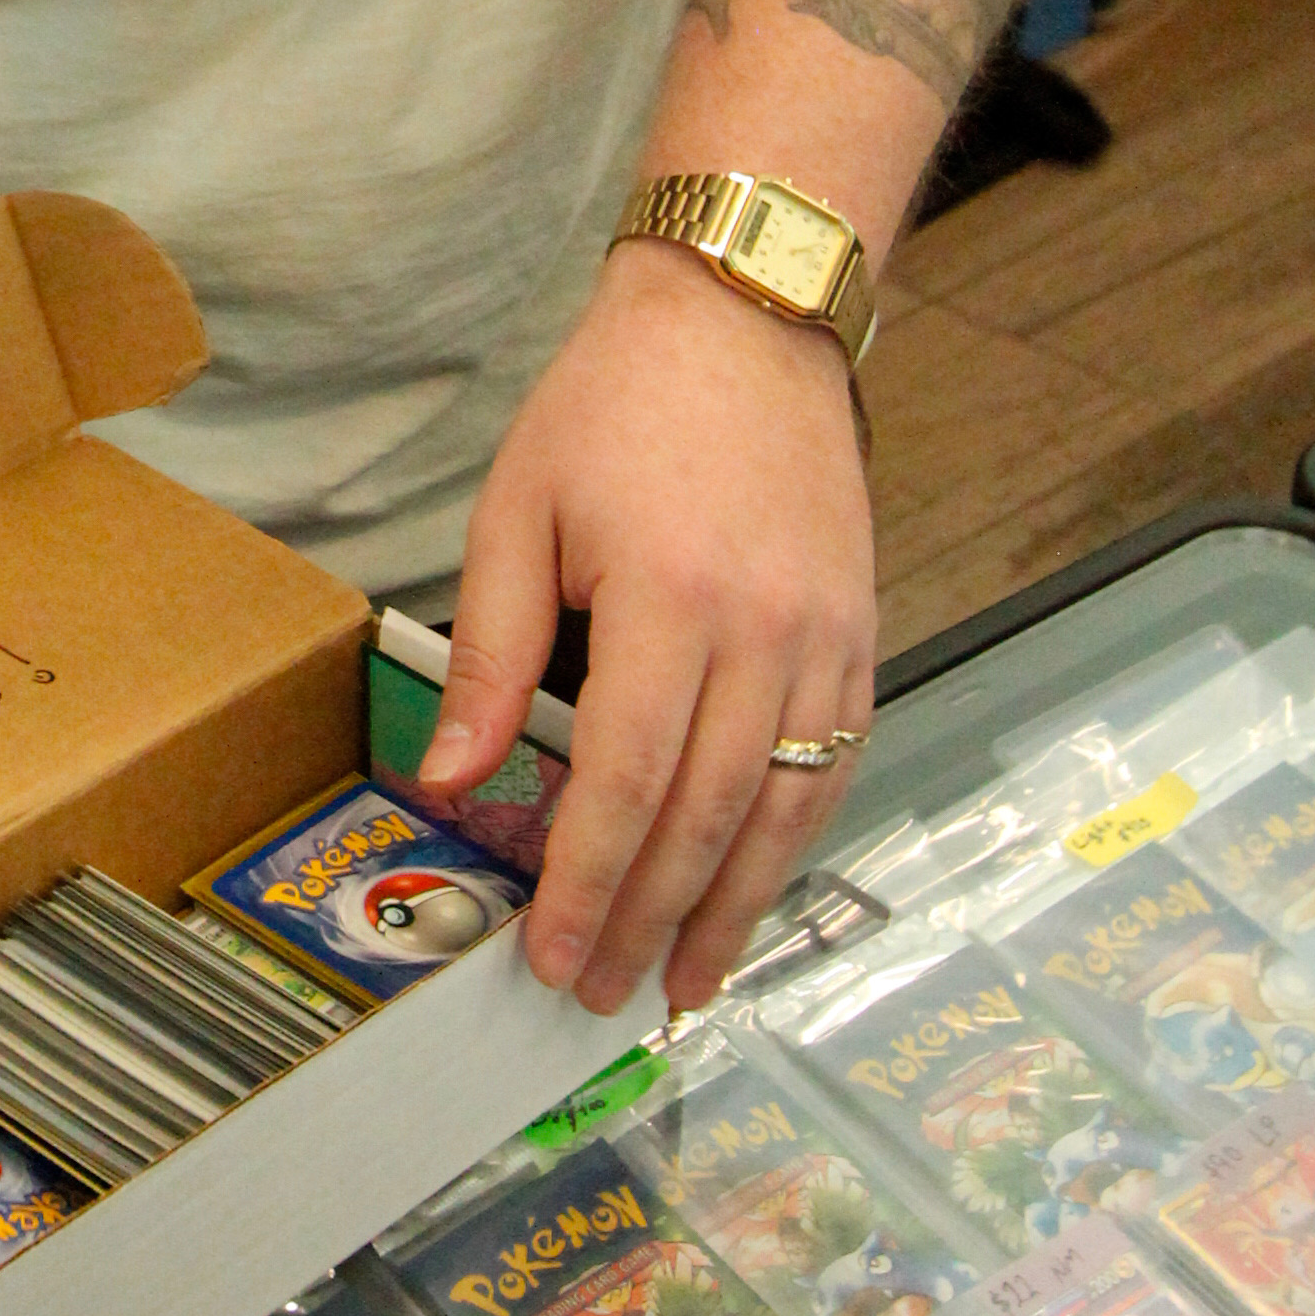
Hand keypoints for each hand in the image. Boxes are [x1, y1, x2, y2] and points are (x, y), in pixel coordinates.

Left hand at [429, 239, 875, 1024]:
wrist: (745, 322)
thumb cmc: (613, 407)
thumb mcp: (516, 511)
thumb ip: (490, 655)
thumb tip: (453, 780)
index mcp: (670, 603)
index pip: (626, 784)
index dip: (589, 884)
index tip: (551, 953)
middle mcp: (765, 636)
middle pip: (707, 818)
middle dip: (652, 920)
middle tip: (601, 993)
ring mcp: (827, 641)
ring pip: (784, 811)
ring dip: (734, 910)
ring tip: (684, 983)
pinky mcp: (860, 636)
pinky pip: (832, 765)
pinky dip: (791, 841)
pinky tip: (752, 889)